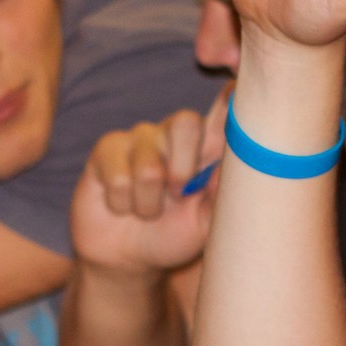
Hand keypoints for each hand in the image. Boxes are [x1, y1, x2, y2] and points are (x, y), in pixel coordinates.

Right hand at [69, 90, 227, 274]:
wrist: (127, 258)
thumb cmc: (173, 236)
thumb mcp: (206, 225)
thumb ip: (221, 197)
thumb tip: (234, 166)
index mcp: (208, 147)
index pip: (224, 109)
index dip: (231, 94)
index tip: (238, 86)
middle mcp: (175, 134)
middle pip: (186, 122)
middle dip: (183, 169)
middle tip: (178, 195)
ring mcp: (139, 138)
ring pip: (149, 168)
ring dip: (149, 204)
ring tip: (147, 210)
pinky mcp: (107, 149)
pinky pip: (120, 179)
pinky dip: (123, 205)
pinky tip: (121, 205)